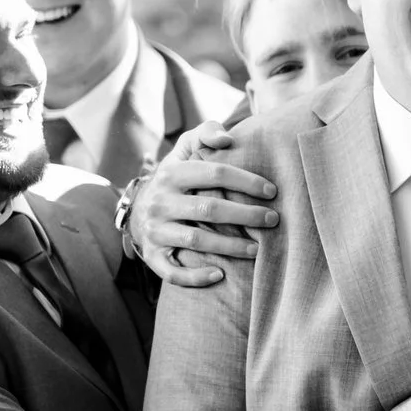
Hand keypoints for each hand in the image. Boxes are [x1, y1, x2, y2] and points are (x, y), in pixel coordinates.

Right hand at [129, 121, 279, 286]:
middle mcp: (160, 202)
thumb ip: (205, 134)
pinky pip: (172, 272)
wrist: (137, 210)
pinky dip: (196, 276)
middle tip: (273, 220)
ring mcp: (155, 231)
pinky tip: (220, 275)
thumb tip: (227, 138)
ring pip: (196, 240)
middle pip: (209, 209)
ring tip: (258, 249)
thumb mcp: (183, 150)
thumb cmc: (175, 177)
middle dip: (245, 215)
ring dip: (230, 246)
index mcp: (171, 174)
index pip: (214, 174)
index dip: (246, 181)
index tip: (272, 191)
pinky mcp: (152, 256)